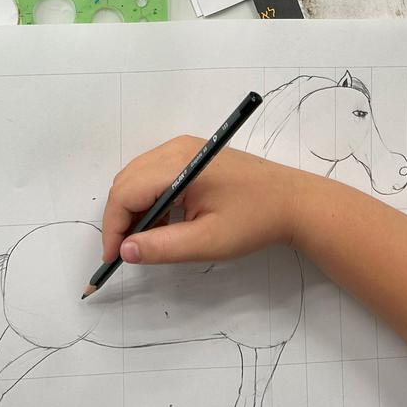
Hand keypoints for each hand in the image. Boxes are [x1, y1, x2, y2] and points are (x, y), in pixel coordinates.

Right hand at [101, 137, 316, 264]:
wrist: (292, 200)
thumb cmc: (254, 220)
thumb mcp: (208, 241)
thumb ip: (162, 247)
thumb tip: (126, 250)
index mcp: (179, 165)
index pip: (125, 192)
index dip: (114, 227)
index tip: (114, 258)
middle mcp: (176, 148)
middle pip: (127, 181)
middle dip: (121, 217)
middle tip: (129, 252)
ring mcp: (184, 148)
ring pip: (138, 177)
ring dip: (135, 209)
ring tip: (151, 240)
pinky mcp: (191, 154)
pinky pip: (155, 174)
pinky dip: (151, 199)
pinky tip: (167, 222)